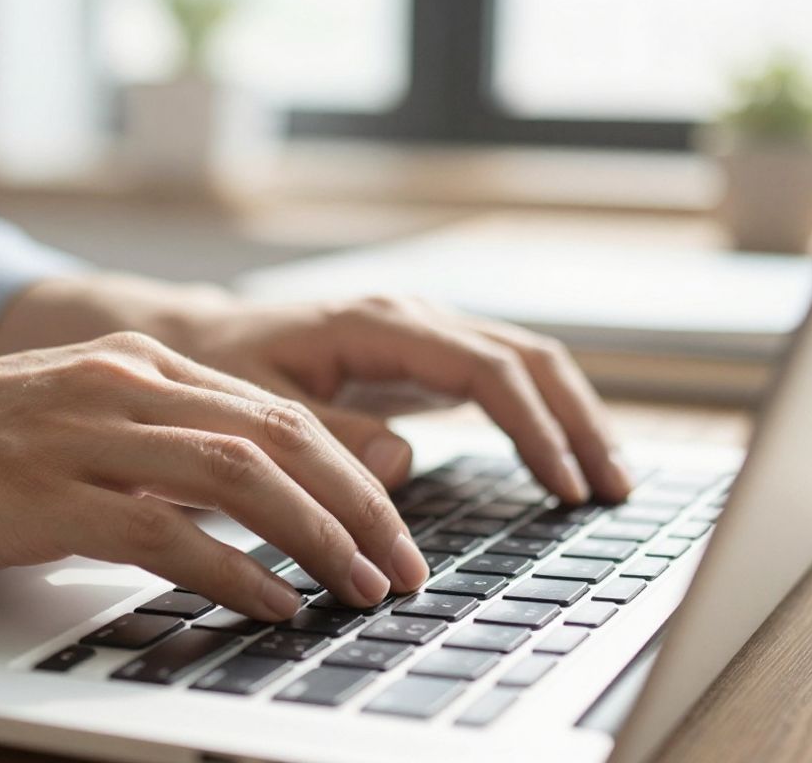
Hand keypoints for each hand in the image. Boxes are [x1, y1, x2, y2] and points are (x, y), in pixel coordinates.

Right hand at [0, 336, 426, 620]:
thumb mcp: (66, 422)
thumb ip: (146, 448)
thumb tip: (228, 506)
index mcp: (135, 365)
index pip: (276, 412)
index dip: (350, 470)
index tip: (390, 526)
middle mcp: (122, 385)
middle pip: (281, 437)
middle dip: (360, 506)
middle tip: (403, 567)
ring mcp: (83, 435)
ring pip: (242, 475)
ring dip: (318, 537)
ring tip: (361, 590)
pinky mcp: (44, 494)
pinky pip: (167, 532)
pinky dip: (235, 571)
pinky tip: (272, 605)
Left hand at [178, 296, 632, 503]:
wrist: (198, 342)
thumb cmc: (220, 373)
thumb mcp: (258, 411)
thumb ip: (328, 436)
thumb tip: (401, 464)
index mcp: (380, 326)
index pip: (487, 372)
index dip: (534, 429)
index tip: (565, 486)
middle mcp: (413, 320)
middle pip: (527, 359)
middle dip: (578, 422)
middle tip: (613, 491)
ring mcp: (423, 335)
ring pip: (525, 363)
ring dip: (571, 417)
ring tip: (608, 480)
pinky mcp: (422, 358)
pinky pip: (500, 378)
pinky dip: (540, 416)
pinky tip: (559, 459)